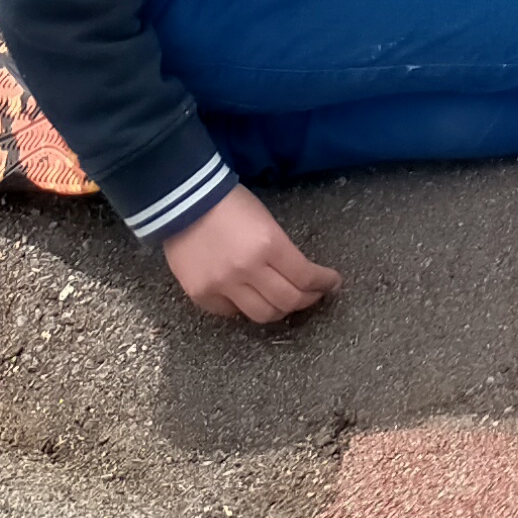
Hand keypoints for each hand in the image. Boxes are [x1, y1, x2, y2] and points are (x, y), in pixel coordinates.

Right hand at [165, 186, 337, 323]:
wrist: (184, 202)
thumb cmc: (230, 204)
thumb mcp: (267, 221)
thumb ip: (281, 252)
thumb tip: (300, 276)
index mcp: (268, 244)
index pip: (305, 277)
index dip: (324, 283)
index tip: (332, 283)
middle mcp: (246, 270)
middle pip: (287, 302)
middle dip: (307, 299)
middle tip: (313, 294)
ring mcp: (222, 286)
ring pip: (262, 315)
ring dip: (280, 310)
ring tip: (286, 302)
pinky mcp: (201, 295)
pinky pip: (232, 313)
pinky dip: (246, 308)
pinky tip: (252, 298)